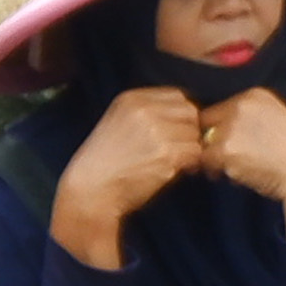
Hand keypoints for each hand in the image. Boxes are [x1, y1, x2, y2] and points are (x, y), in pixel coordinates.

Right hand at [51, 86, 206, 267]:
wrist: (91, 189)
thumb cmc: (104, 162)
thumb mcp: (117, 122)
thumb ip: (147, 113)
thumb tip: (185, 116)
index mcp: (132, 99)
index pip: (177, 96)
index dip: (181, 114)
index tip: (177, 129)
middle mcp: (145, 111)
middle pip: (190, 112)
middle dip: (189, 130)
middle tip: (180, 147)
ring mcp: (157, 131)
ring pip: (194, 135)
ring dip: (188, 150)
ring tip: (172, 162)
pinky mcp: (166, 154)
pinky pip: (194, 153)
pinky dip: (188, 164)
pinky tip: (172, 170)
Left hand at [199, 87, 285, 256]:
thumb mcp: (276, 121)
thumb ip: (249, 120)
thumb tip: (218, 132)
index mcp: (255, 94)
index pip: (219, 108)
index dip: (222, 130)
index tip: (236, 145)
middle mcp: (241, 104)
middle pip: (206, 122)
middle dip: (213, 142)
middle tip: (232, 160)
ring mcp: (232, 125)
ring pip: (205, 144)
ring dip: (218, 160)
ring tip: (244, 170)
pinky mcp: (225, 148)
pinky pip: (207, 163)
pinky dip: (221, 173)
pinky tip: (244, 176)